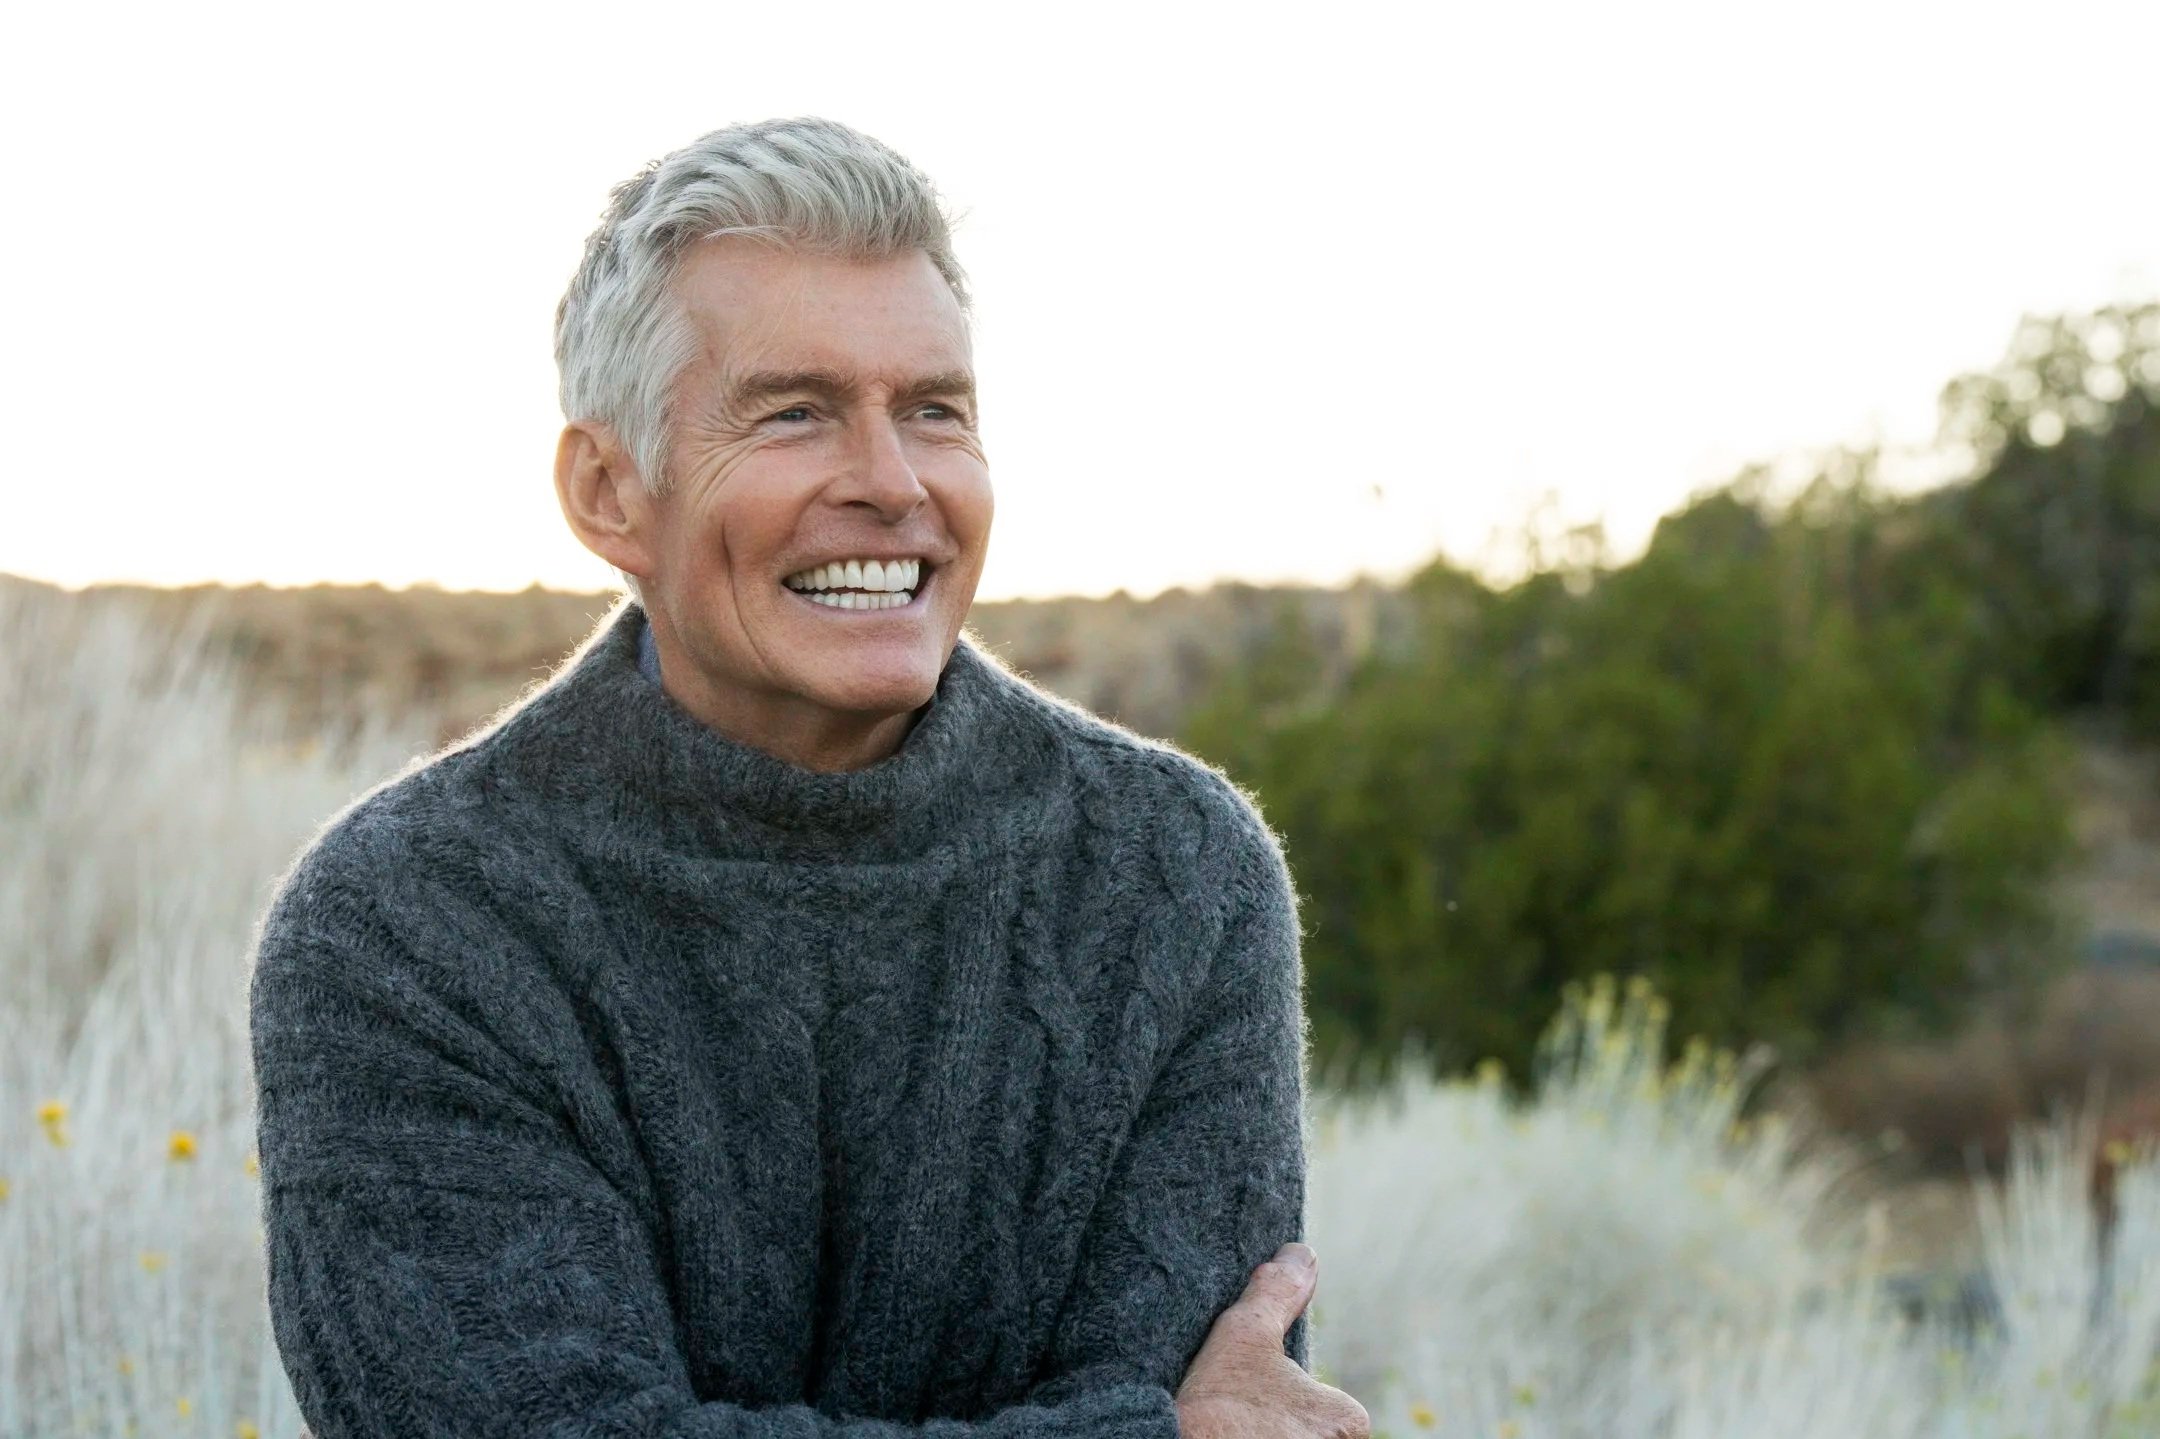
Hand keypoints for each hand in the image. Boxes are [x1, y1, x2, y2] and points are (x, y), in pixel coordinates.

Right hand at [1174, 1243, 1368, 1438]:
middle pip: (1307, 1435)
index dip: (1278, 1406)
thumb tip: (1302, 1253)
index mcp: (1348, 1421)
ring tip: (1225, 1434)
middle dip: (1277, 1430)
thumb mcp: (1244, 1336)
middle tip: (1235, 1424)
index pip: (1320, 1409)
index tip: (1243, 1409)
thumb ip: (1277, 1293)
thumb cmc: (1215, 1405)